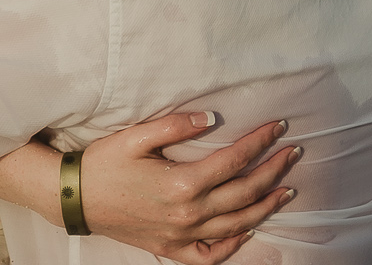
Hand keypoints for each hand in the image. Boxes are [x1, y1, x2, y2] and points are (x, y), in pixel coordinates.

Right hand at [75, 112, 298, 264]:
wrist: (78, 198)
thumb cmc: (106, 162)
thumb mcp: (137, 135)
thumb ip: (176, 125)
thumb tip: (212, 119)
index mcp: (182, 184)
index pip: (234, 161)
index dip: (260, 143)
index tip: (279, 127)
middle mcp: (188, 214)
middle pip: (243, 193)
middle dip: (272, 171)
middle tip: (293, 152)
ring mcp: (182, 236)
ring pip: (236, 224)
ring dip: (266, 206)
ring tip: (287, 188)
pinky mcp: (172, 249)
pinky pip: (212, 254)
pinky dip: (234, 244)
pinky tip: (249, 229)